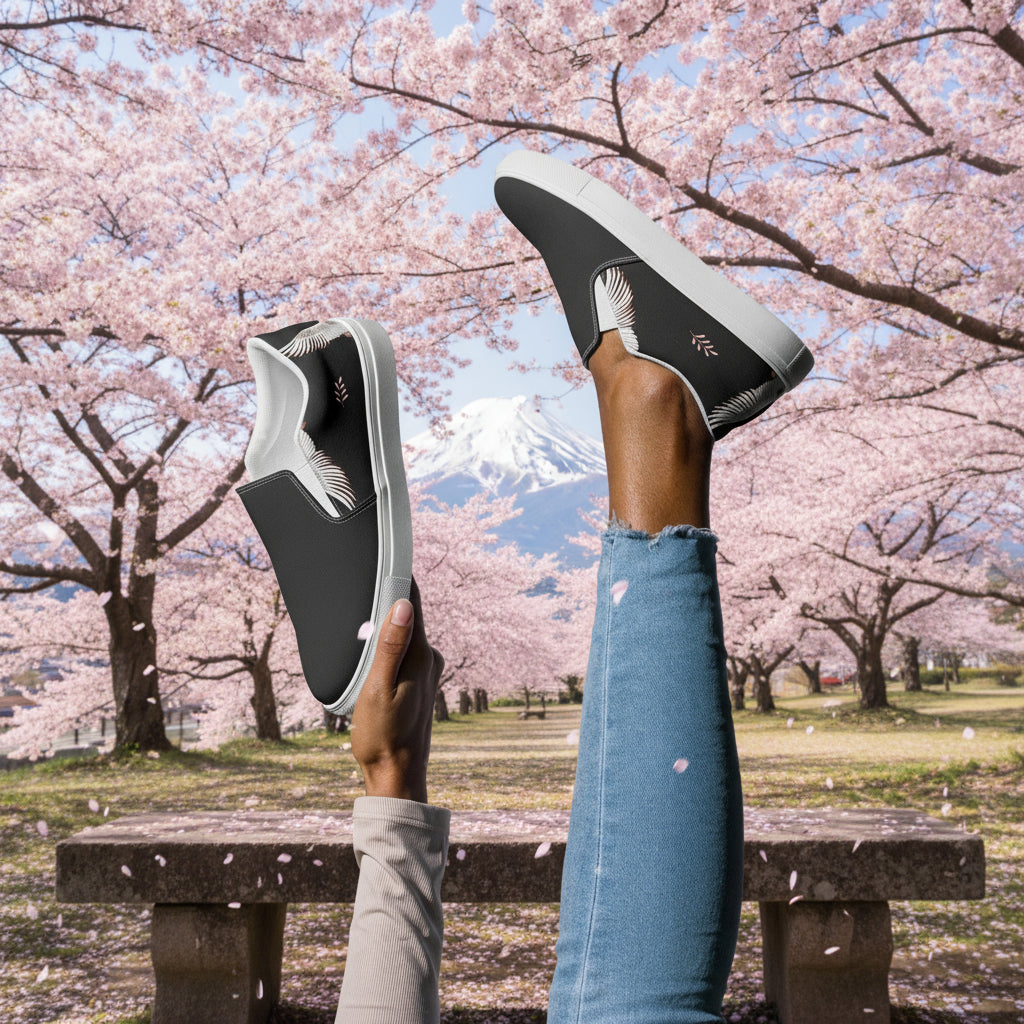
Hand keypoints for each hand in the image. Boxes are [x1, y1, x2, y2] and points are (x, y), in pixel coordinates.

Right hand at [350, 578, 443, 803]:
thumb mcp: (378, 690)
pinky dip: (388, 642)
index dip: (399, 577)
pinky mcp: (419, 682)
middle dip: (387, 597)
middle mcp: (431, 659)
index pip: (414, 603)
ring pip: (405, 633)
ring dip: (385, 622)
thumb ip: (391, 646)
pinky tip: (369, 646)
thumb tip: (405, 604)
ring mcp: (427, 671)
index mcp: (423, 656)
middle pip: (409, 615)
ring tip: (359, 612)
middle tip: (360, 580)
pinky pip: (404, 650)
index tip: (383, 554)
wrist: (396, 776)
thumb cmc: (382, 737)